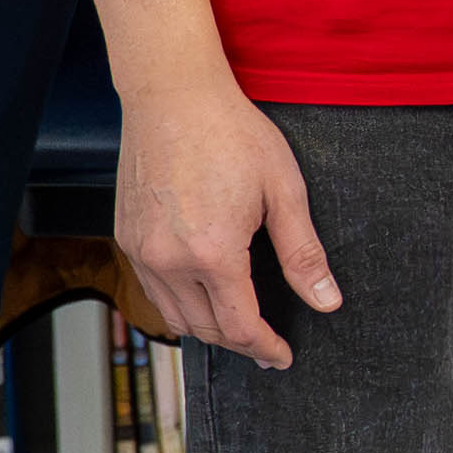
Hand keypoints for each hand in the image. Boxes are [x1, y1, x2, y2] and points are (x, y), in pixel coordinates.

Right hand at [117, 58, 334, 367]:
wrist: (173, 95)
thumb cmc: (231, 133)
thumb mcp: (284, 191)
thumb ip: (303, 253)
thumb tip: (326, 301)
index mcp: (212, 254)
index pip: (239, 327)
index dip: (265, 347)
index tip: (281, 356)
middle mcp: (169, 260)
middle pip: (206, 329)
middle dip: (239, 342)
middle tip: (266, 345)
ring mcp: (141, 250)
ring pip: (174, 316)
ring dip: (207, 327)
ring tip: (235, 324)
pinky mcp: (126, 237)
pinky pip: (152, 290)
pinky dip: (178, 303)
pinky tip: (201, 294)